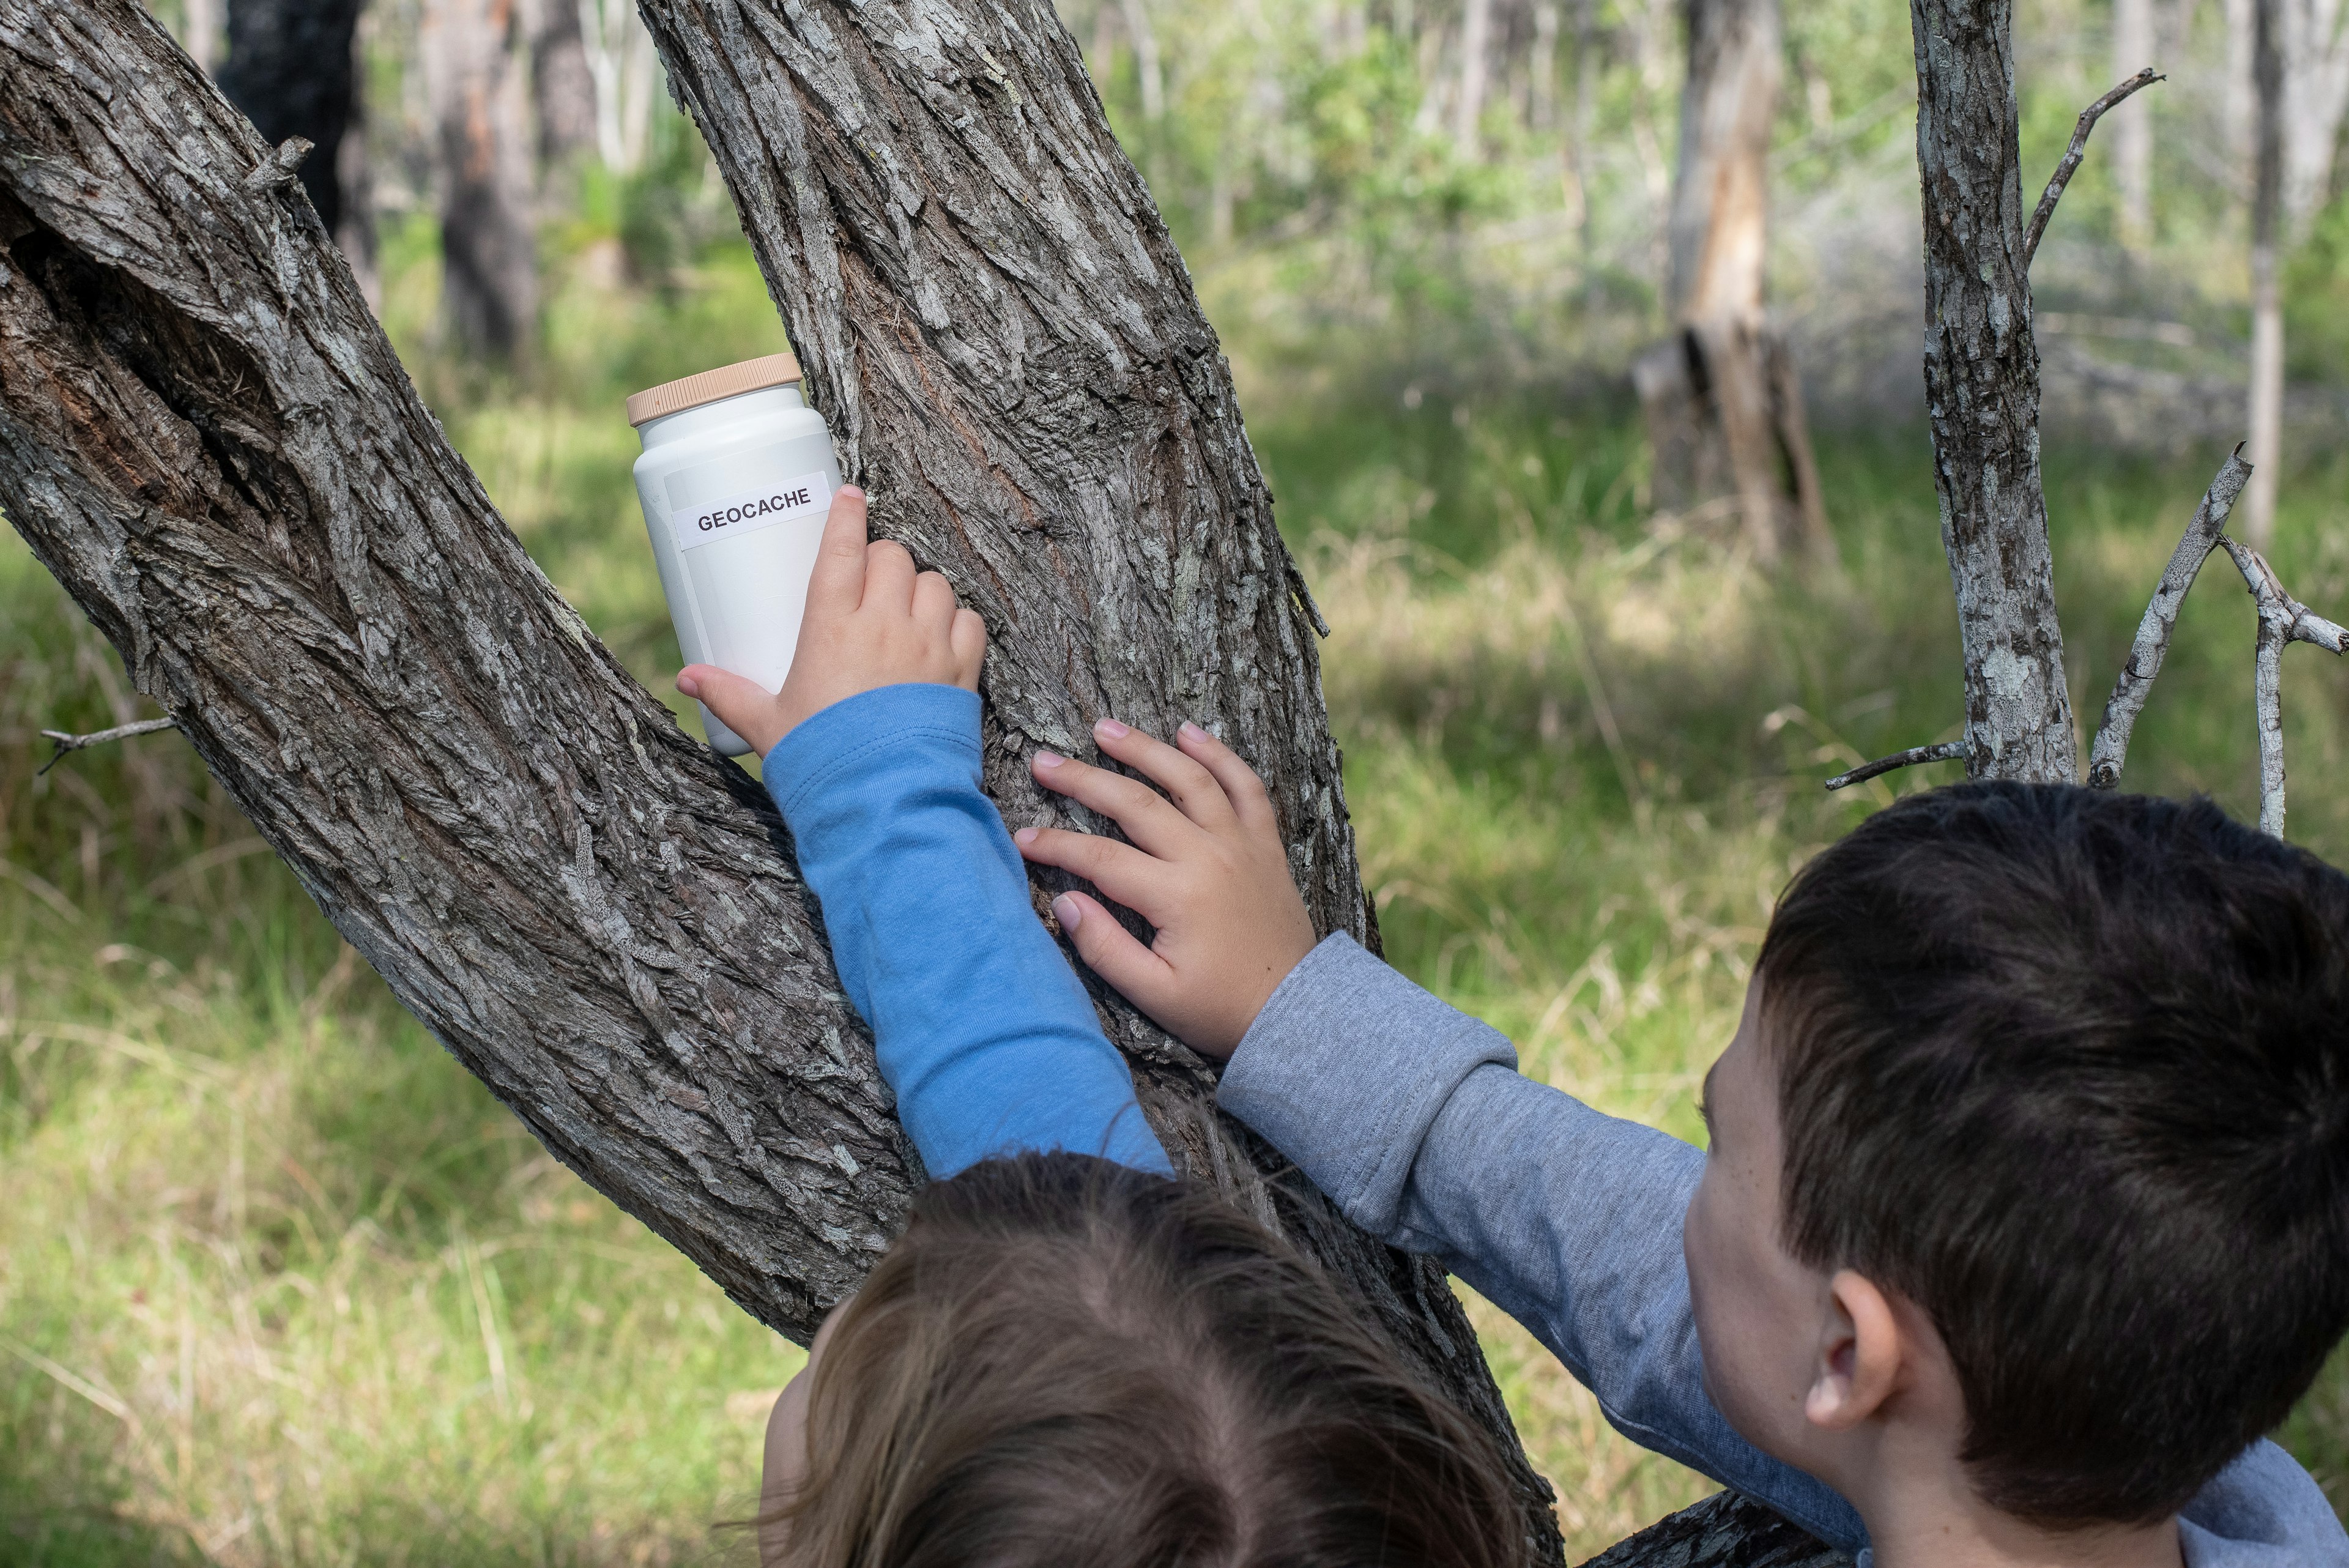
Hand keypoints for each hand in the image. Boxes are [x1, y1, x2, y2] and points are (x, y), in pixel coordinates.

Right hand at [677, 486, 986, 756]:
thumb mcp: (768, 725)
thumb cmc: (822, 762)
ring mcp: (928, 646)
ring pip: (935, 583)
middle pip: (893, 557)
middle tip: (869, 583)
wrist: (882, 801)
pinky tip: (942, 636)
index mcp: (831, 627)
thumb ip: (730, 694)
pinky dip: (959, 621)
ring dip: (921, 588)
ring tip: (905, 611)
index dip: (846, 514)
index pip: (843, 548)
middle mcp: (883, 625)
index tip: (850, 495)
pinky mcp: (961, 672)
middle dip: (882, 559)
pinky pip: (970, 622)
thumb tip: (685, 679)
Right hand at [1014, 719, 1318, 1058]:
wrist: (1296, 1013)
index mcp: (1178, 896)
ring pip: (1190, 779)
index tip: (1022, 837)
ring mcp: (1242, 845)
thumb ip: (1105, 948)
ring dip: (1146, 749)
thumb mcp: (1155, 994)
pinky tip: (1190, 732)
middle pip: (1136, 804)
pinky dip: (1220, 755)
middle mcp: (1210, 857)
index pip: (1100, 859)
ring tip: (1106, 728)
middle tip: (1045, 761)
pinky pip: (1246, 786)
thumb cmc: (1221, 1009)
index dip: (1055, 846)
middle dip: (1084, 780)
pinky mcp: (1266, 845)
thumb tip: (1064, 902)